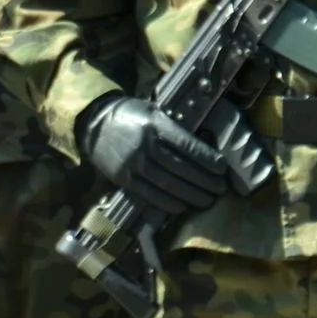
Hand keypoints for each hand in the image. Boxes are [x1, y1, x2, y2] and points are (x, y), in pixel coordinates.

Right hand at [79, 95, 229, 215]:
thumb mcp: (154, 111)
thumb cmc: (132, 115)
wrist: (95, 124)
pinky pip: (150, 195)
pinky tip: (183, 206)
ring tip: (207, 200)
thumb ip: (174, 126)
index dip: (207, 158)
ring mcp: (133, 164)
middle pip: (181, 168)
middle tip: (220, 188)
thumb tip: (201, 145)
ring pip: (168, 184)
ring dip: (191, 195)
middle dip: (204, 180)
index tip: (222, 168)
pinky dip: (169, 203)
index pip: (187, 144)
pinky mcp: (124, 179)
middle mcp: (145, 145)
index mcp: (155, 124)